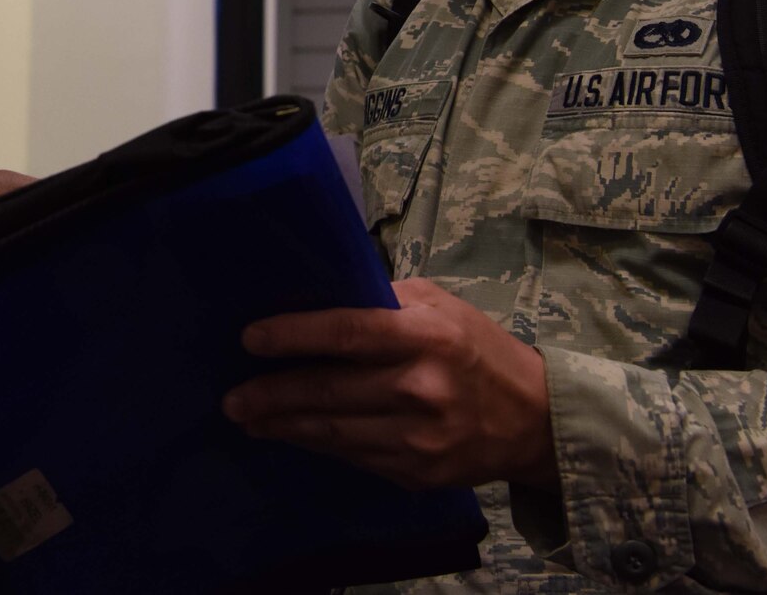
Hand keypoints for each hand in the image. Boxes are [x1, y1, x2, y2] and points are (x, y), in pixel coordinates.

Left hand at [221, 277, 556, 491]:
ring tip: (250, 418)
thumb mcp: (439, 305)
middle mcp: (421, 387)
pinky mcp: (418, 473)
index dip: (293, 336)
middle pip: (330, 391)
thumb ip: (383, 300)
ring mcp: (420, 438)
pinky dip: (320, 445)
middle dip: (272, 395)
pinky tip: (294, 434)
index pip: (347, 332)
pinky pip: (354, 458)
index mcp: (426, 335)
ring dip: (285, 426)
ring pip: (334, 433)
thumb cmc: (477, 349)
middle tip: (233, 398)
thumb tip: (318, 293)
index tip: (250, 339)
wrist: (534, 418)